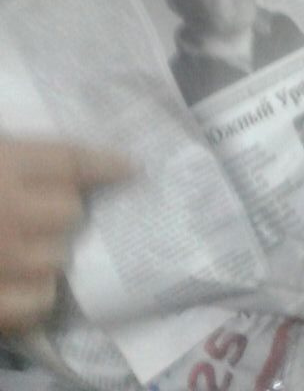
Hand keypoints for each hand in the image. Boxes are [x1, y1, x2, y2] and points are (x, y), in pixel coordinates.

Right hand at [0, 137, 131, 333]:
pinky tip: (19, 285)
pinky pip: (39, 302)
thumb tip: (72, 165)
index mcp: (4, 166)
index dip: (105, 164)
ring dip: (51, 255)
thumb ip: (20, 159)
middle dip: (67, 214)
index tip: (132, 168)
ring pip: (58, 260)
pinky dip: (34, 295)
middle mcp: (10, 213)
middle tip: (53, 213)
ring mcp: (4, 262)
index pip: (70, 161)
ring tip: (32, 250)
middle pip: (71, 212)